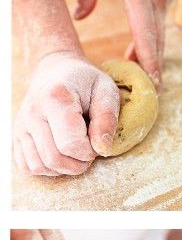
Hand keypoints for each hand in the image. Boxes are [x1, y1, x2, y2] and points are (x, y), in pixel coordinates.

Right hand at [13, 52, 119, 175]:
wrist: (56, 70)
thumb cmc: (85, 82)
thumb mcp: (106, 91)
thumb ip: (107, 120)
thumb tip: (102, 150)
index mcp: (56, 97)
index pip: (70, 144)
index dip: (89, 151)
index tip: (96, 140)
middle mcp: (33, 112)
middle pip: (54, 158)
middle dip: (78, 164)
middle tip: (88, 151)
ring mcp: (21, 125)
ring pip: (40, 166)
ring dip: (63, 169)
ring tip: (75, 153)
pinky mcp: (16, 136)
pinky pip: (28, 167)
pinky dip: (46, 169)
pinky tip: (59, 155)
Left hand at [74, 0, 172, 85]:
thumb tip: (78, 16)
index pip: (145, 32)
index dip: (149, 58)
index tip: (152, 79)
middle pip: (156, 39)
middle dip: (154, 67)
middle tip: (151, 92)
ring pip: (159, 35)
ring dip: (152, 58)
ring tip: (143, 81)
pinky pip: (158, 25)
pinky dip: (149, 43)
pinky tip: (135, 57)